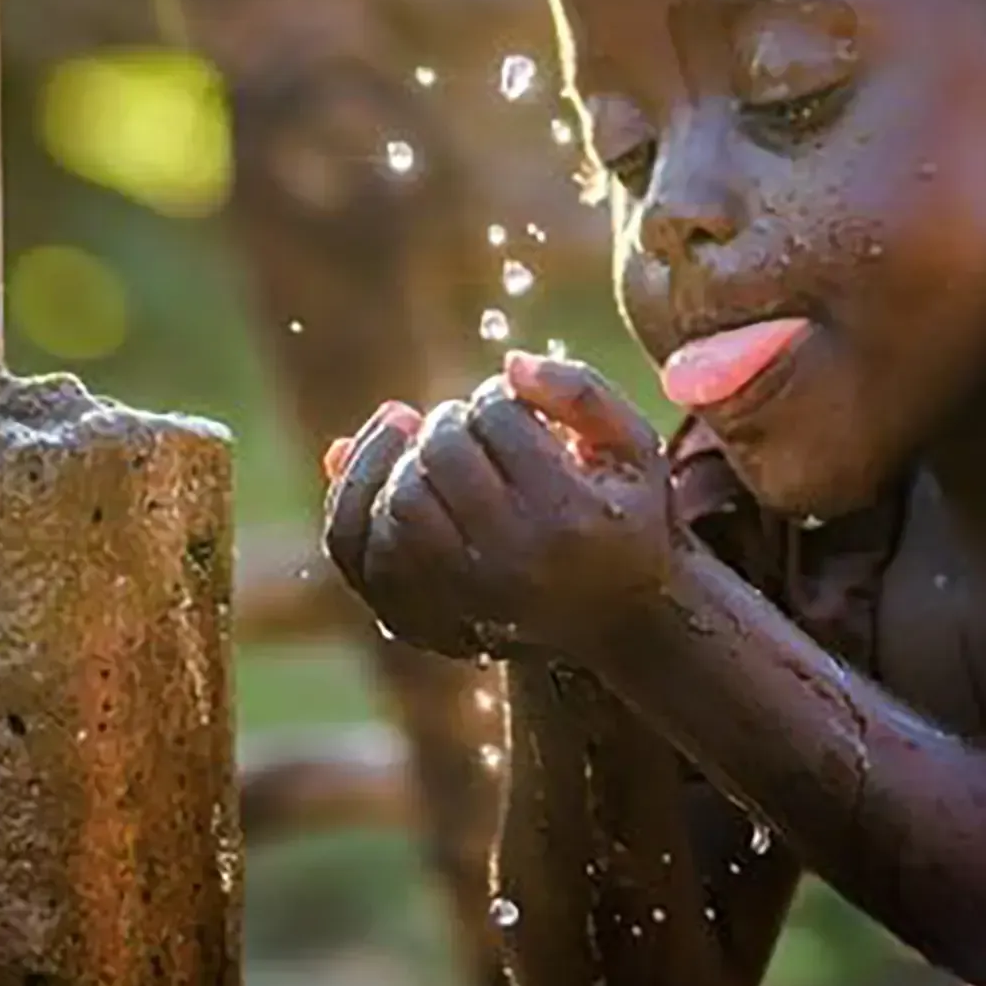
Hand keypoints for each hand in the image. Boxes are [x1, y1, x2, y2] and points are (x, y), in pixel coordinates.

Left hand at [350, 354, 678, 667]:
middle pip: (439, 454)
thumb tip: (508, 364)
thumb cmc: (623, 516)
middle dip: (449, 421)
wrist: (616, 622)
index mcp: (568, 517)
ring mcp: (456, 598)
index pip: (495, 417)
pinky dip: (354, 493)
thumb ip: (581, 391)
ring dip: (404, 455)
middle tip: (471, 427)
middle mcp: (509, 566)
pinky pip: (353, 545)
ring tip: (430, 445)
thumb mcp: (632, 447)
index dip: (497, 397)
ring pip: (394, 500)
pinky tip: (380, 462)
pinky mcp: (415, 616)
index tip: (516, 411)